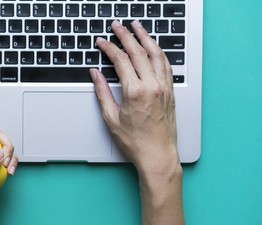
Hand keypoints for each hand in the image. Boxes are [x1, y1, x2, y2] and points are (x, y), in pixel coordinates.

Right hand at [91, 21, 188, 224]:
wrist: (157, 155)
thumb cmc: (135, 142)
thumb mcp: (111, 118)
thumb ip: (102, 93)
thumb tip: (96, 75)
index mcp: (134, 92)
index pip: (120, 60)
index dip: (109, 48)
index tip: (101, 42)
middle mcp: (152, 86)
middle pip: (138, 51)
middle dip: (125, 35)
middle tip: (117, 26)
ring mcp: (163, 87)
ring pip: (155, 54)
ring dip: (145, 37)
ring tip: (137, 27)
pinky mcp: (170, 92)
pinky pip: (166, 65)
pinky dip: (158, 52)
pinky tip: (154, 48)